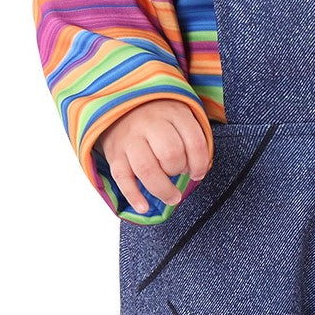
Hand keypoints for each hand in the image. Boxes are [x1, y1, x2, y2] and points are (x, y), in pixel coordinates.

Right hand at [95, 101, 212, 214]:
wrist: (121, 106)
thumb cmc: (158, 119)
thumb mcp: (179, 118)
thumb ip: (191, 140)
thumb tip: (199, 171)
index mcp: (172, 113)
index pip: (194, 141)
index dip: (200, 163)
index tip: (198, 173)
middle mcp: (149, 123)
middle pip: (171, 154)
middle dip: (179, 170)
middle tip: (180, 173)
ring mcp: (129, 139)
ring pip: (147, 168)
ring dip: (162, 189)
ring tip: (172, 198)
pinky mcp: (114, 154)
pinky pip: (122, 178)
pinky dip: (133, 196)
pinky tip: (144, 208)